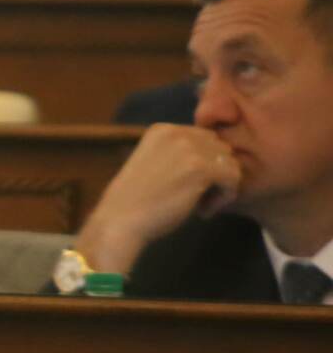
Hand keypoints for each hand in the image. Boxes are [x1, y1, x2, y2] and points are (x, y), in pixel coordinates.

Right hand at [77, 124, 242, 273]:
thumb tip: (216, 159)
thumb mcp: (153, 165)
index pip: (203, 138)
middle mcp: (176, 132)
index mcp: (161, 130)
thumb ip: (177, 155)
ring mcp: (189, 148)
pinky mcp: (201, 167)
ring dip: (222, 186)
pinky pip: (233, 177)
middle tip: (199, 199)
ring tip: (201, 206)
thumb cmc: (134, 203)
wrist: (120, 222)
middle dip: (215, 173)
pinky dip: (225, 197)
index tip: (190, 188)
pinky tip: (204, 211)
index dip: (203, 164)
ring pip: (230, 162)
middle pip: (220, 147)